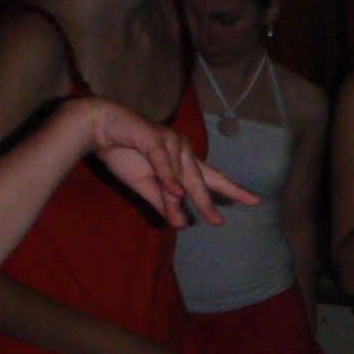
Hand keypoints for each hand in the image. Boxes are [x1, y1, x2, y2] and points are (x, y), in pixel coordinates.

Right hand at [72, 97, 255, 227]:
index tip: (255, 201)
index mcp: (184, 162)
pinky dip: (169, 176)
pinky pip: (163, 160)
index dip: (233, 190)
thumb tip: (180, 225)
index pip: (213, 178)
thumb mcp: (146, 185)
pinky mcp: (153, 138)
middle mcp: (184, 151)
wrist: (99, 128)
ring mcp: (171, 142)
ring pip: (180, 175)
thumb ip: (163, 202)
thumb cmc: (124, 154)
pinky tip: (176, 192)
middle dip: (207, 202)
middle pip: (201, 180)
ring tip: (181, 220)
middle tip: (217, 222)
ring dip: (178, 197)